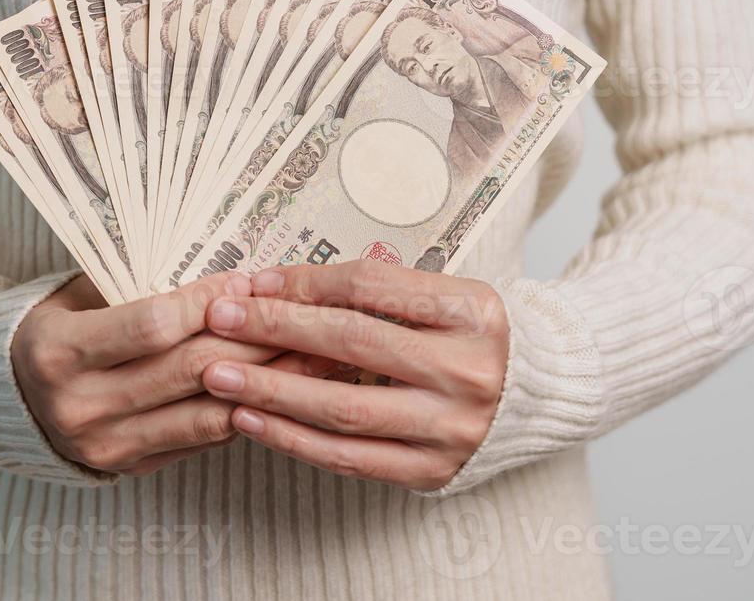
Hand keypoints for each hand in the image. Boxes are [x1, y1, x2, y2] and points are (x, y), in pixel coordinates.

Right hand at [12, 272, 339, 476]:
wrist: (13, 394)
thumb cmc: (59, 325)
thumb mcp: (80, 292)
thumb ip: (141, 284)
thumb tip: (231, 281)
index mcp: (59, 352)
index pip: (151, 326)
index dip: (206, 302)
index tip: (246, 281)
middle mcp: (79, 406)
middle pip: (188, 370)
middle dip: (253, 339)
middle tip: (301, 315)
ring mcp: (107, 444)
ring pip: (204, 412)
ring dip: (264, 381)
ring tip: (310, 355)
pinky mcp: (131, 467)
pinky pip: (201, 439)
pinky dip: (243, 409)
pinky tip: (279, 387)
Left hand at [200, 261, 508, 491]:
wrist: (534, 396)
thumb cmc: (469, 337)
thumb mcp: (439, 295)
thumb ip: (368, 290)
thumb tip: (270, 287)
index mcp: (472, 310)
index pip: (370, 286)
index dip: (305, 283)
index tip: (254, 283)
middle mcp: (468, 369)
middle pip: (352, 342)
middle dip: (275, 329)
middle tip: (220, 320)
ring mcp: (453, 426)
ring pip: (344, 408)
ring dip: (271, 389)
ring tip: (219, 375)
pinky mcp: (433, 470)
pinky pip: (349, 457)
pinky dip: (293, 438)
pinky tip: (252, 419)